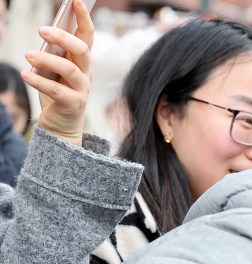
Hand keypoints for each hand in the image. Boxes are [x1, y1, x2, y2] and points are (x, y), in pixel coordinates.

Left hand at [21, 0, 93, 146]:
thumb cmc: (56, 92)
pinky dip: (39, 81)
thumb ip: (53, 53)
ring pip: (70, 69)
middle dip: (64, 37)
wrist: (61, 125)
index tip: (75, 1)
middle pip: (82, 50)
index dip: (84, 18)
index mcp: (82, 61)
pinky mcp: (74, 104)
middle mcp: (86, 73)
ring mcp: (82, 89)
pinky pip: (57, 90)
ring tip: (28, 55)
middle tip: (42, 29)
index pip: (87, 36)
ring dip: (48, 59)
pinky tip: (26, 74)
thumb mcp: (53, 69)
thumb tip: (45, 37)